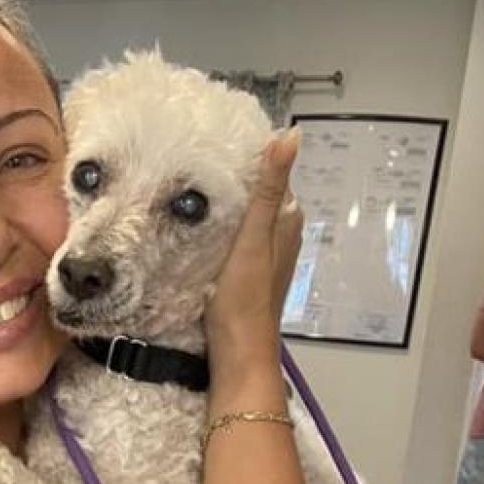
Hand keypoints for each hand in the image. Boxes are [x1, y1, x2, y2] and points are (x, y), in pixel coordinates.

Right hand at [207, 128, 302, 346]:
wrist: (237, 348)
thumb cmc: (244, 294)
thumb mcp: (254, 234)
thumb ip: (269, 187)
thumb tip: (291, 136)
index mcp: (287, 219)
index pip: (270, 174)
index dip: (245, 161)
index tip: (213, 148)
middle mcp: (281, 233)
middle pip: (256, 195)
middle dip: (232, 183)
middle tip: (193, 170)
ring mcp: (265, 253)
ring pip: (244, 217)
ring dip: (223, 207)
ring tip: (191, 194)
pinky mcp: (247, 270)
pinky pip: (234, 238)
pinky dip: (220, 230)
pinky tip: (199, 229)